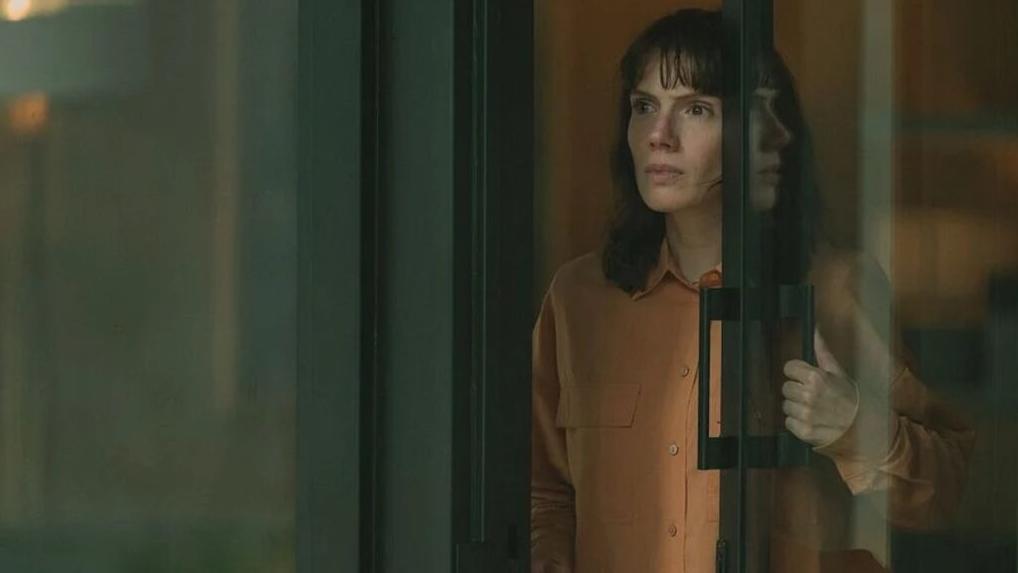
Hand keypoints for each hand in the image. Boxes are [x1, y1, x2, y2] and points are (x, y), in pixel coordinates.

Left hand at [781, 330, 858, 446]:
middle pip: (786, 387)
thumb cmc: (852, 400)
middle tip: (813, 397)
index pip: (789, 368)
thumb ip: (823, 353)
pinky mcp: (804, 431)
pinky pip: (789, 422)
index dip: (797, 373)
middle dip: (797, 391)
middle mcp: (809, 395)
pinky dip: (798, 423)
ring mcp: (806, 414)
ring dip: (797, 408)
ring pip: (786, 406)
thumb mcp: (839, 374)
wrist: (864, 429)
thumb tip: (816, 331)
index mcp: (816, 377)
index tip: (805, 379)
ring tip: (815, 410)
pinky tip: (813, 421)